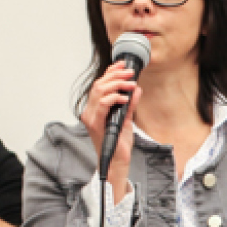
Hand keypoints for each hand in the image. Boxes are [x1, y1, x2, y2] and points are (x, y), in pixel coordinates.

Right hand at [80, 64, 138, 200]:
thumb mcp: (126, 119)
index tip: (123, 65)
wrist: (117, 162)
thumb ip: (130, 105)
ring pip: (99, 91)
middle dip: (115, 75)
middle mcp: (90, 111)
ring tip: (130, 83)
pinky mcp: (96, 124)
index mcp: (95, 109)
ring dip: (116, 84)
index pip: (100, 85)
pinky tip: (125, 98)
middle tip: (130, 73)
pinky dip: (114, 98)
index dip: (110, 72)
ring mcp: (91, 117)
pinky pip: (103, 105)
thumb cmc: (119, 143)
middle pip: (98, 85)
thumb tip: (137, 89)